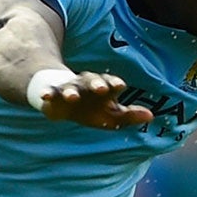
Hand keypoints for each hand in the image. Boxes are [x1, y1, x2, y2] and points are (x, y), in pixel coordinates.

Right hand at [36, 72, 153, 127]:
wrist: (65, 102)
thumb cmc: (94, 108)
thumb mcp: (113, 114)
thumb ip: (130, 115)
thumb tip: (151, 116)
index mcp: (103, 87)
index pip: (110, 83)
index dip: (114, 83)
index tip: (120, 85)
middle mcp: (86, 84)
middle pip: (91, 81)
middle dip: (96, 83)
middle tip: (101, 88)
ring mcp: (69, 88)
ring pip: (71, 87)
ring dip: (71, 91)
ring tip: (72, 96)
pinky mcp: (53, 95)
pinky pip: (50, 93)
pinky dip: (48, 94)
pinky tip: (45, 96)